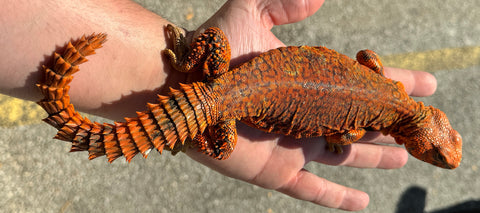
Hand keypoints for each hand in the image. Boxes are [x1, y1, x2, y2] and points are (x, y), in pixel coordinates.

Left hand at [184, 0, 437, 210]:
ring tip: (405, 156)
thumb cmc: (213, 50)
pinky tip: (364, 201)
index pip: (358, 82)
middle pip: (359, 120)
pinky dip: (339, 197)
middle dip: (391, 121)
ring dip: (376, 157)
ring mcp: (292, 144)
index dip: (391, 81)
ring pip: (345, 155)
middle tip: (421, 122)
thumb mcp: (251, 10)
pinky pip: (314, 189)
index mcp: (305, 81)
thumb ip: (284, 2)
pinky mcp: (276, 170)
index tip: (422, 82)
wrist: (181, 85)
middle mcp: (304, 112)